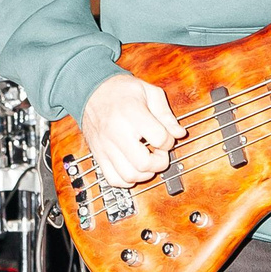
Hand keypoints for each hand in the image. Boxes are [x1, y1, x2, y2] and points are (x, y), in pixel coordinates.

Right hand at [82, 72, 186, 188]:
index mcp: (131, 113)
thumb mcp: (149, 92)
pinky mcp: (98, 155)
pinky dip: (127, 180)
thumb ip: (166, 114)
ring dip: (145, 174)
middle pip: (144, 163)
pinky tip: (134, 169)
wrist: (91, 91)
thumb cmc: (120, 90)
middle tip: (160, 153)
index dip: (169, 141)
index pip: (159, 138)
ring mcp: (105, 146)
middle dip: (160, 162)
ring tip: (148, 161)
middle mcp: (116, 132)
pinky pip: (113, 179)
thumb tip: (179, 133)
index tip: (166, 137)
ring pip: (129, 175)